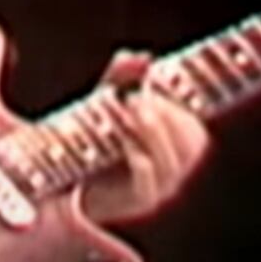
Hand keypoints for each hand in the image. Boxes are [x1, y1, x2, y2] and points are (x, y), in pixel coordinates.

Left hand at [80, 49, 210, 223]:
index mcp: (172, 151)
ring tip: (128, 108)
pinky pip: (148, 186)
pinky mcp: (135, 204)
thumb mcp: (105, 104)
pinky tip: (125, 143)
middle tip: (138, 96)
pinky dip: (140, 160)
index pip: (196, 133)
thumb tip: (138, 56)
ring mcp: (156, 191)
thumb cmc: (93, 141)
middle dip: (168, 116)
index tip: (152, 86)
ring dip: (154, 132)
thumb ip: (120, 79)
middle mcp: (171, 173)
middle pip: (190, 146)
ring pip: (172, 164)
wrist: (64, 183)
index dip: (180, 109)